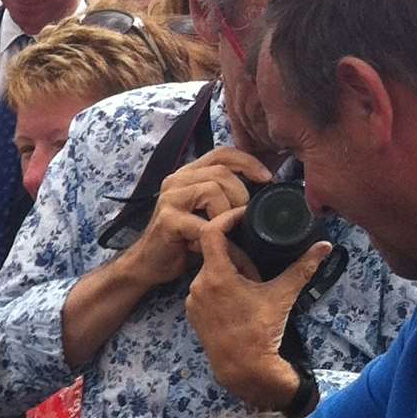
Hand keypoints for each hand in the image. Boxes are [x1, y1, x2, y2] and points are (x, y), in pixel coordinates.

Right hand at [127, 148, 272, 287]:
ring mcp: (170, 199)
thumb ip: (225, 195)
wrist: (149, 264)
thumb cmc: (182, 239)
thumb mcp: (206, 211)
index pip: (221, 153)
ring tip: (226, 230)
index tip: (267, 178)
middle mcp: (175, 181)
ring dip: (228, 212)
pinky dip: (219, 232)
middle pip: (221, 171)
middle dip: (241, 194)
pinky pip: (204, 221)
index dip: (248, 162)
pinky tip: (219, 243)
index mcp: (187, 175)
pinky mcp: (168, 220)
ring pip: (213, 189)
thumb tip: (264, 189)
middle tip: (243, 216)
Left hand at [186, 214, 331, 409]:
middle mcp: (197, 285)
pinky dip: (221, 286)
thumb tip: (325, 246)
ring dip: (230, 271)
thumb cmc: (261, 331)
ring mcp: (193, 301)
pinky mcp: (193, 314)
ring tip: (252, 284)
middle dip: (238, 254)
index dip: (227, 218)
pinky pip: (205, 289)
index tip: (243, 215)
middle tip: (258, 263)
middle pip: (215, 253)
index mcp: (215, 276)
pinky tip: (239, 297)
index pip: (211, 232)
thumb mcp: (283, 295)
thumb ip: (303, 267)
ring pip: (210, 271)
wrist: (244, 368)